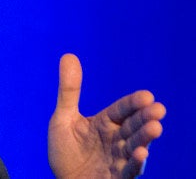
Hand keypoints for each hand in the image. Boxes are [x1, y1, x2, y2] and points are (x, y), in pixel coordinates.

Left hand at [48, 54, 165, 178]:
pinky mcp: (117, 177)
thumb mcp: (63, 118)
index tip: (146, 96)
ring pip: (135, 146)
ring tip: (155, 128)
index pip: (121, 110)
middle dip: (145, 118)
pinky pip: (128, 170)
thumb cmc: (65, 151)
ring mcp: (118, 159)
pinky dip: (135, 162)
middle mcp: (116, 139)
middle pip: (132, 126)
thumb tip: (68, 54)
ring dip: (145, 138)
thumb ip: (69, 90)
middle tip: (157, 109)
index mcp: (104, 123)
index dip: (133, 104)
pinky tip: (140, 154)